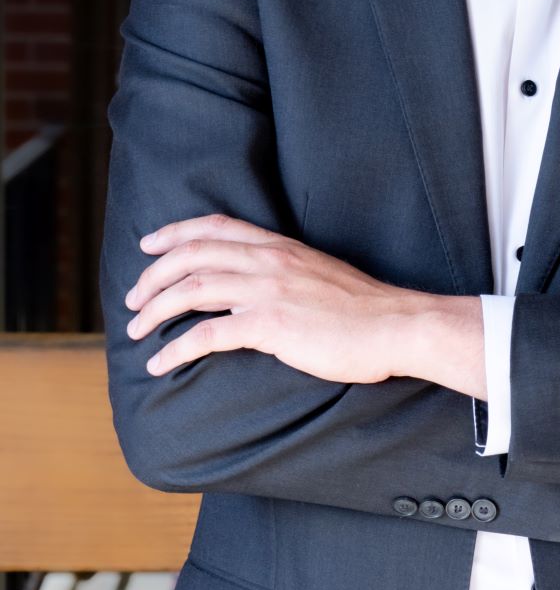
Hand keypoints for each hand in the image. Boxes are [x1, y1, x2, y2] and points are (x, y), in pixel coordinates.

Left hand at [123, 214, 486, 396]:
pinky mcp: (271, 325)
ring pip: (193, 289)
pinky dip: (176, 348)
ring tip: (136, 330)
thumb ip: (285, 274)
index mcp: (281, 246)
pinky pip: (208, 334)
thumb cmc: (363, 310)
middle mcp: (270, 261)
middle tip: (132, 300)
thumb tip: (254, 290)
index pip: (217, 226)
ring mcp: (269, 291)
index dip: (176, 232)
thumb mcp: (318, 274)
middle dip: (153, 276)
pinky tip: (161, 363)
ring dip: (155, 309)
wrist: (397, 325)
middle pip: (193, 255)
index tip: (150, 244)